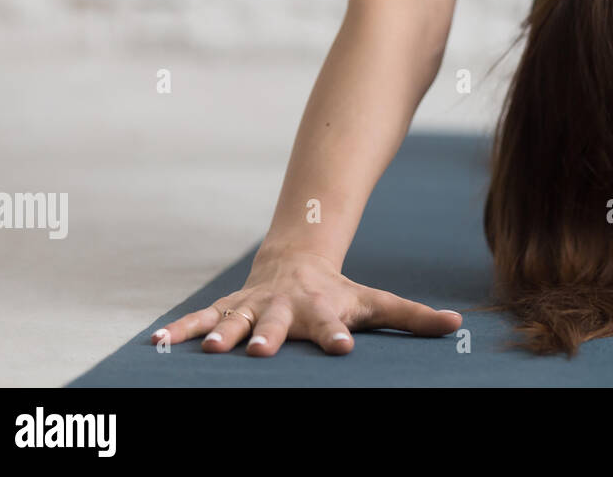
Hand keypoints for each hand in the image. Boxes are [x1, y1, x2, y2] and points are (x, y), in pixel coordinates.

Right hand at [150, 249, 461, 356]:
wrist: (296, 261)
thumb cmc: (340, 292)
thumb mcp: (376, 302)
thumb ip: (413, 316)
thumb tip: (458, 325)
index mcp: (323, 310)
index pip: (333, 326)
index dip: (338, 337)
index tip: (343, 349)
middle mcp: (285, 309)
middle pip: (278, 324)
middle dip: (269, 338)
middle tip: (263, 352)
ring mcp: (253, 308)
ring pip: (234, 321)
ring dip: (219, 333)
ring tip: (208, 350)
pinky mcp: (227, 309)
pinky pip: (198, 318)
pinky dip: (178, 330)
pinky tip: (154, 343)